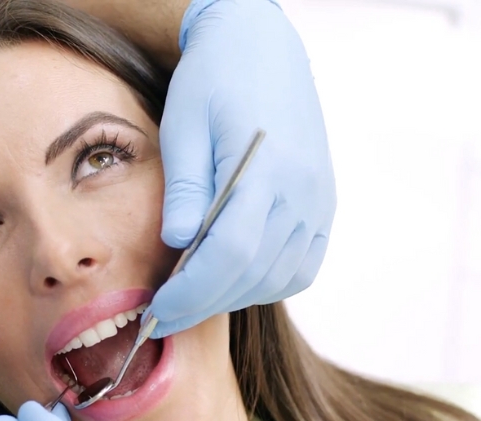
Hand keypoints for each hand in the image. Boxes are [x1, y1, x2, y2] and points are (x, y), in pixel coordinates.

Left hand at [150, 0, 335, 336]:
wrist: (261, 46)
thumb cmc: (213, 80)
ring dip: (235, 296)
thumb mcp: (184, 127)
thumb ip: (185, 189)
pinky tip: (235, 278)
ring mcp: (320, 199)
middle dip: (205, 303)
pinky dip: (268, 282)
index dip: (192, 292)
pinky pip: (302, 263)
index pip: (230, 254)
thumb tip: (177, 246)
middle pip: (255, 273)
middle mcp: (305, 191)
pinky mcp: (323, 202)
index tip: (158, 308)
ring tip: (194, 296)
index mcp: (269, 168)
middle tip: (165, 315)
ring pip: (282, 276)